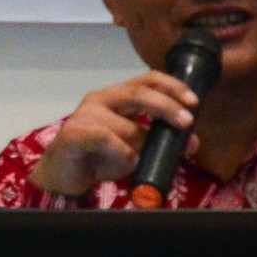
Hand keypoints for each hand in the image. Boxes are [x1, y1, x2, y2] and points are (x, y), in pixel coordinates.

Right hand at [31, 73, 204, 196]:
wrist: (63, 175)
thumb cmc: (99, 158)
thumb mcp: (136, 148)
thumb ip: (159, 141)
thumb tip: (192, 143)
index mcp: (117, 97)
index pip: (148, 80)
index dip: (172, 87)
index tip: (193, 102)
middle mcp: (101, 99)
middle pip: (139, 93)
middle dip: (166, 107)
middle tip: (186, 123)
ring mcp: (85, 114)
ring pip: (127, 127)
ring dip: (140, 147)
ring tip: (138, 162)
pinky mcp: (75, 133)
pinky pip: (108, 140)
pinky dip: (123, 154)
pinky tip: (125, 162)